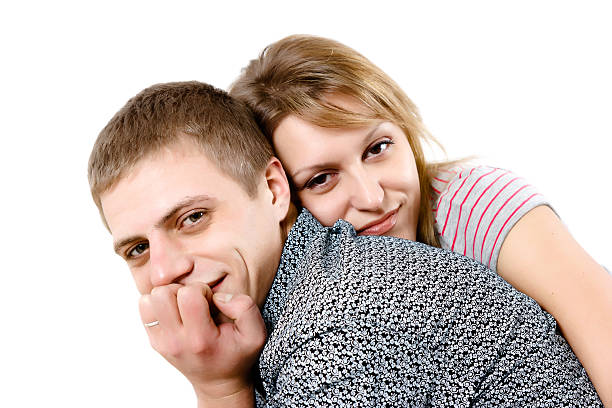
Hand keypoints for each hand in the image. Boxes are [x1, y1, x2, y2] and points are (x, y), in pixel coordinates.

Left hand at [139, 282, 265, 404]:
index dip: (202, 290)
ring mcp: (161, 342)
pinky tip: (176, 312)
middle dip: (181, 290)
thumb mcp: (255, 334)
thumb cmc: (237, 355)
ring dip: (168, 296)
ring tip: (184, 306)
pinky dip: (159, 304)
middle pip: (163, 294)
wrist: (219, 382)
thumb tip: (218, 296)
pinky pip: (145, 308)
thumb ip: (244, 308)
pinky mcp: (154, 341)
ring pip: (149, 299)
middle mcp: (175, 341)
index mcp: (200, 339)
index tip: (211, 303)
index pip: (188, 294)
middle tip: (196, 303)